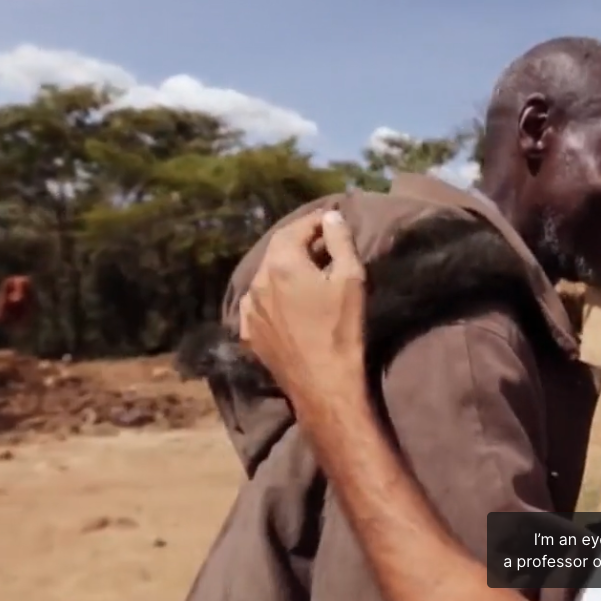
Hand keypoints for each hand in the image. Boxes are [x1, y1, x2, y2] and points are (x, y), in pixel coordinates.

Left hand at [240, 209, 368, 416]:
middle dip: (299, 242)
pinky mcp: (249, 333)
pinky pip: (257, 303)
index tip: (331, 219)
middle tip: (322, 242)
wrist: (324, 384)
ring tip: (306, 271)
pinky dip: (272, 294)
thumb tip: (331, 216)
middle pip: (277, 250)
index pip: (295, 229)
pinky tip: (286, 300)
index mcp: (281, 264)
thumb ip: (340, 241)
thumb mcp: (351, 279)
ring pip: (265, 276)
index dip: (314, 222)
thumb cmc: (342, 329)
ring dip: (285, 268)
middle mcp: (257, 282)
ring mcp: (249, 309)